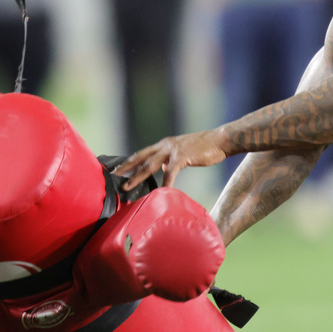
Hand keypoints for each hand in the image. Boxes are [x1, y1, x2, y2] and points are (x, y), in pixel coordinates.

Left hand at [114, 129, 228, 189]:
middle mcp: (164, 145)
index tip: (116, 170)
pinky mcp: (183, 157)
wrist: (220, 141)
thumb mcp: (183, 153)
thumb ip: (171, 160)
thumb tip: (165, 168)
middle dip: (125, 168)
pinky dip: (165, 182)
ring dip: (137, 177)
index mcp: (163, 145)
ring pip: (150, 165)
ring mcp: (173, 150)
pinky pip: (170, 172)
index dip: (128, 162)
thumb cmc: (204, 148)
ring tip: (127, 187)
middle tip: (112, 177)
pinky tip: (161, 191)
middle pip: (140, 158)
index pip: (141, 154)